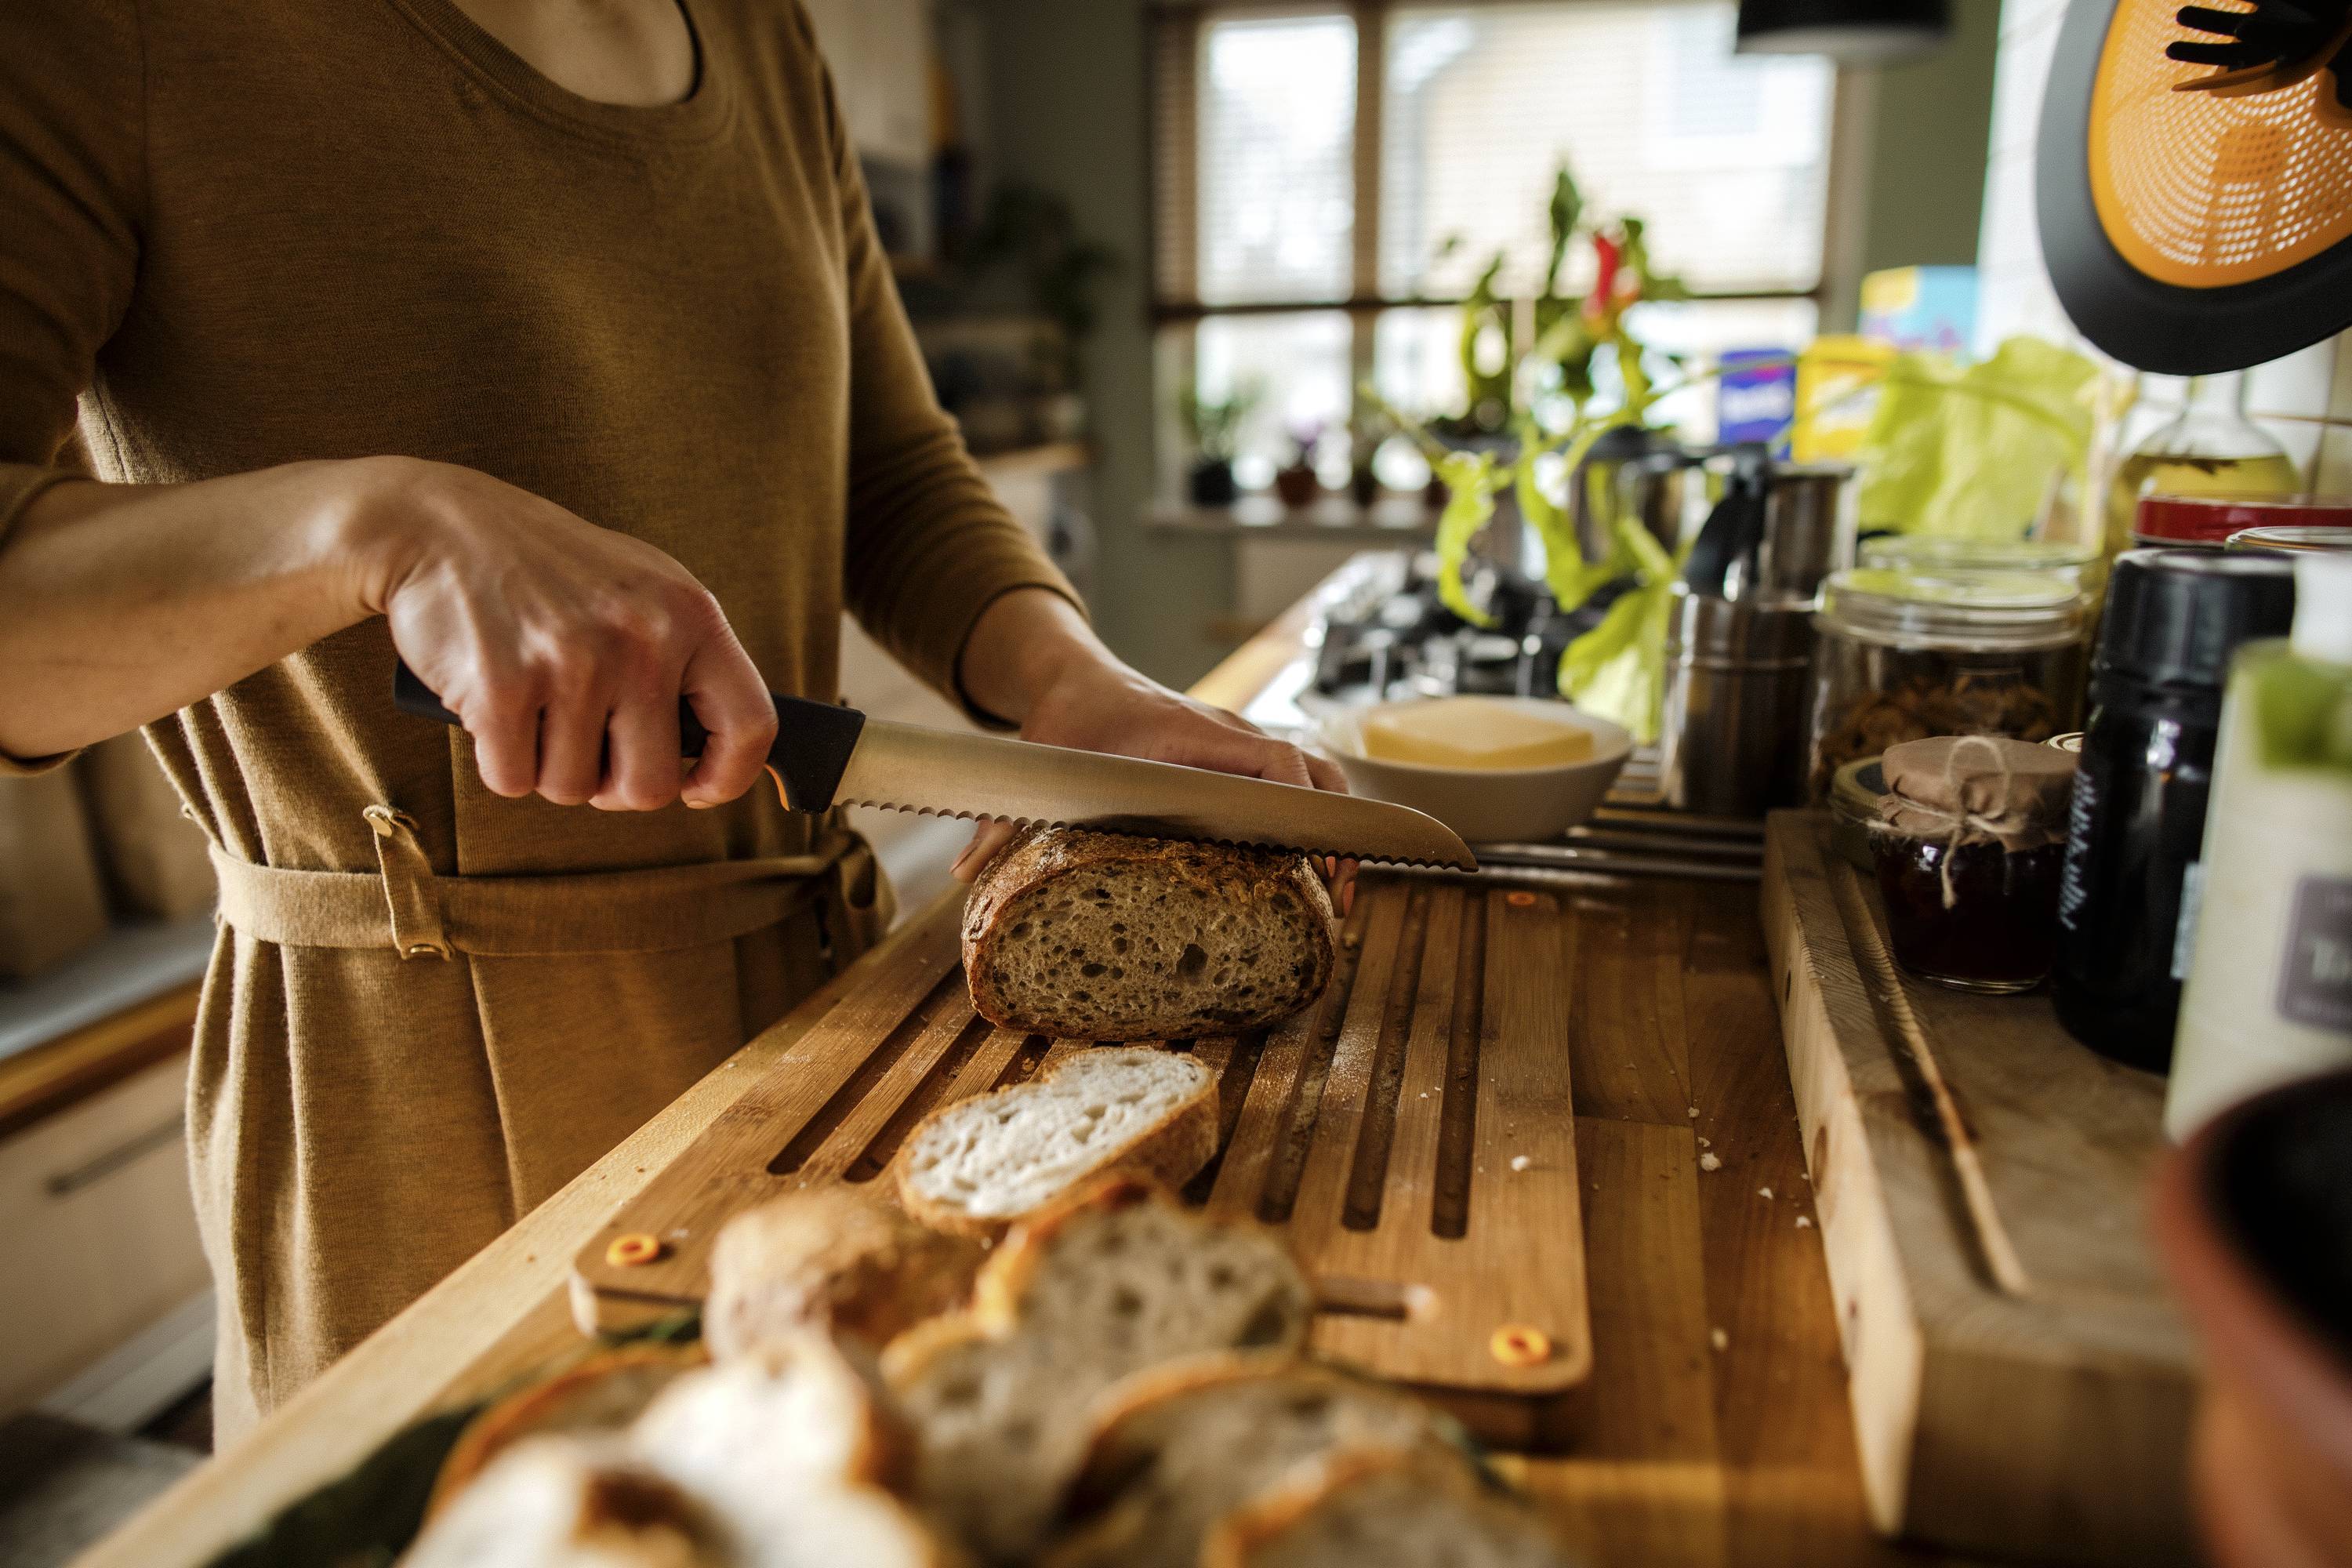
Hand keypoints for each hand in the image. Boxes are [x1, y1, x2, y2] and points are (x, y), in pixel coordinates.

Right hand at [360, 458, 776, 810]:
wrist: (436, 524)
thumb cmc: (546, 568)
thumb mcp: (642, 588)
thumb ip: (686, 657)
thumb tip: (718, 750)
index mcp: (691, 613)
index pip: (751, 725)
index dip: (727, 777)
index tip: (696, 789)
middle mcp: (642, 639)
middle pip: (650, 787)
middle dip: (612, 785)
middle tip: (583, 744)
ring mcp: (573, 664)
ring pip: (574, 789)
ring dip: (548, 766)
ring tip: (533, 702)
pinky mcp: (502, 690)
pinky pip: (513, 781)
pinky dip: (499, 760)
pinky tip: (493, 704)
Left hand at [948, 655, 1357, 915]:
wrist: (1078, 678)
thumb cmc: (1066, 723)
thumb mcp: (1038, 767)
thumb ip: (1003, 819)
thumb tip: (962, 874)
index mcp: (1191, 734)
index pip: (1269, 760)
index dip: (1297, 806)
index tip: (1311, 854)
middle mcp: (1228, 735)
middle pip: (1313, 770)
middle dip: (1337, 829)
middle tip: (1341, 893)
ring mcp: (1241, 745)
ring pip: (1316, 775)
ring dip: (1336, 825)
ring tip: (1341, 890)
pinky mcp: (1241, 759)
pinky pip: (1298, 782)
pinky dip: (1317, 817)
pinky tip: (1316, 868)